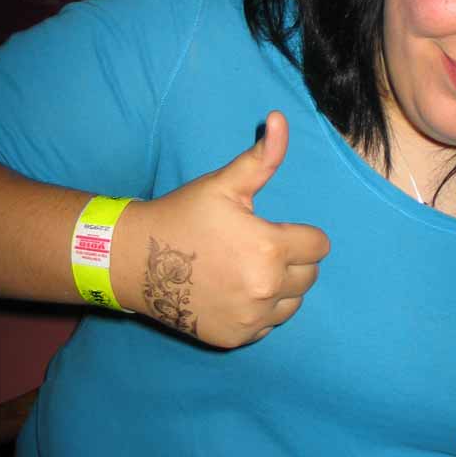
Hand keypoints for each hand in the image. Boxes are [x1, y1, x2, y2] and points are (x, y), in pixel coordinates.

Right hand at [114, 111, 329, 347]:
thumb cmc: (183, 215)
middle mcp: (265, 289)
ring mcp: (251, 319)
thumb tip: (280, 118)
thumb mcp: (224, 184)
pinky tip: (234, 291)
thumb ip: (262, 157)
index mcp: (270, 249)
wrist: (136, 261)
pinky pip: (268, 324)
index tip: (274, 228)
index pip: (319, 246)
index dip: (301, 234)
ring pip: (292, 303)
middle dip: (292, 259)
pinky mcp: (236, 338)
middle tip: (257, 247)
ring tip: (247, 268)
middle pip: (309, 276)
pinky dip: (259, 310)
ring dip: (280, 287)